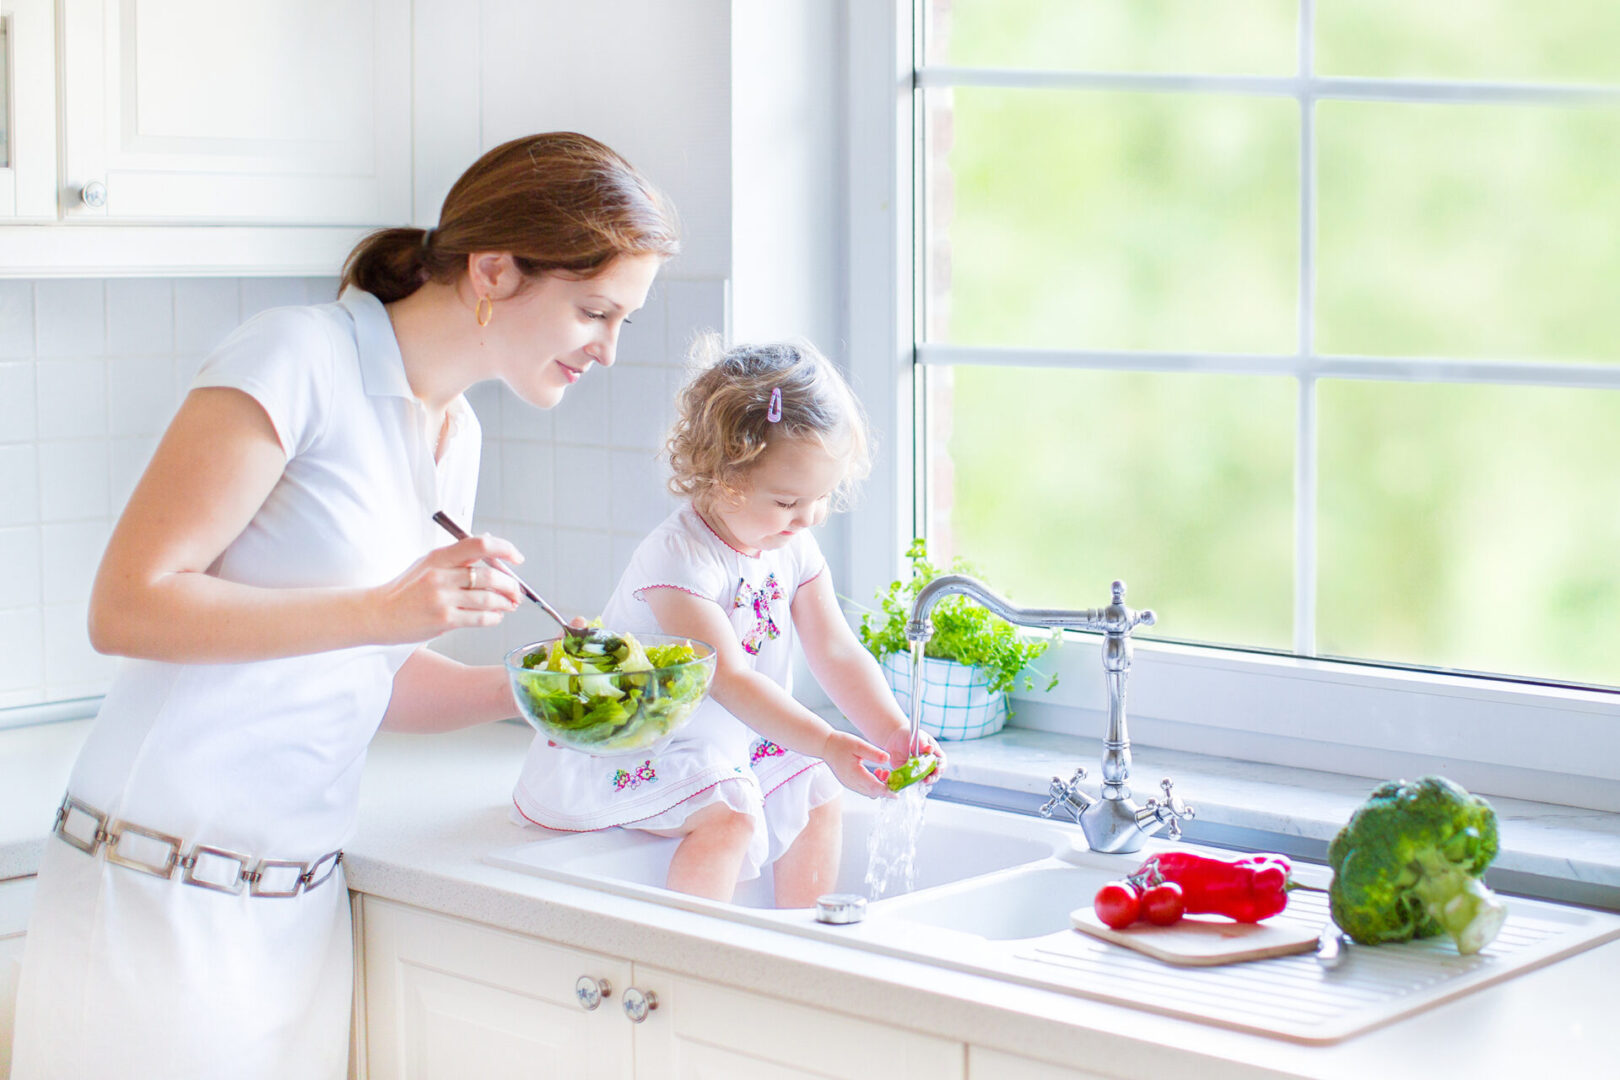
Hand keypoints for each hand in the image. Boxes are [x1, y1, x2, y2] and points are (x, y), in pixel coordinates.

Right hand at [366, 534, 524, 643]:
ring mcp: (442, 598)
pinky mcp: (443, 620)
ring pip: (488, 598)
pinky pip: (480, 618)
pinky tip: (495, 616)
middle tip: (516, 592)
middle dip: (511, 585)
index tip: (517, 559)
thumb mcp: (427, 564)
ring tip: (510, 604)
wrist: (378, 614)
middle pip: (490, 575)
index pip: (480, 545)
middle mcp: (441, 575)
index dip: (505, 549)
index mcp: (439, 557)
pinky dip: (494, 617)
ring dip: (506, 603)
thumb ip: (458, 556)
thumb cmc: (405, 590)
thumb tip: (490, 542)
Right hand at [819, 730, 893, 798]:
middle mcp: (852, 783)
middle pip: (873, 793)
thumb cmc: (840, 743)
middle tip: (892, 776)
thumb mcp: (859, 745)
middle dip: (885, 788)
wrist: (825, 745)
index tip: (897, 793)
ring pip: (869, 792)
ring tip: (882, 771)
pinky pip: (864, 789)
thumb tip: (888, 759)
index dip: (887, 792)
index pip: (875, 788)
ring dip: (879, 786)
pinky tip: (875, 773)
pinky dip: (872, 785)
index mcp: (855, 774)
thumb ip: (874, 753)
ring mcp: (850, 784)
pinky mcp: (849, 783)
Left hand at [878, 726, 946, 786]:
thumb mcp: (918, 737)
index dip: (941, 767)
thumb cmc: (910, 735)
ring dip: (925, 781)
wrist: (895, 739)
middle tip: (929, 778)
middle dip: (933, 777)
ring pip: (926, 779)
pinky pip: (914, 781)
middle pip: (935, 774)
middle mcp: (929, 764)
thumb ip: (924, 744)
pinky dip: (914, 782)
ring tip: (923, 780)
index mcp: (934, 753)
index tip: (937, 769)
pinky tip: (912, 781)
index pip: (942, 762)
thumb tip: (931, 748)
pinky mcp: (910, 774)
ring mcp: (920, 770)